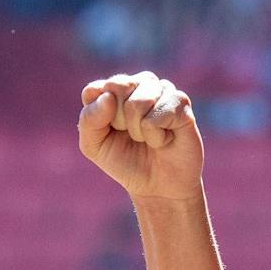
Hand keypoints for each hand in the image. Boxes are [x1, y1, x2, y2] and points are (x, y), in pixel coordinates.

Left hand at [79, 72, 202, 200]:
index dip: (97, 116)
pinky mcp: (181, 102)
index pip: (94, 90)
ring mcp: (162, 90)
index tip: (108, 131)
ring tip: (148, 137)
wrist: (158, 185)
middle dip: (119, 122)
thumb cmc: (124, 161)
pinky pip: (156, 117)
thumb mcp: (94, 146)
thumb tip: (107, 97)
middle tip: (131, 136)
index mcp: (114, 91)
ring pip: (138, 102)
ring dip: (138, 131)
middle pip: (117, 88)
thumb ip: (89, 121)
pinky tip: (164, 139)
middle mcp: (139, 84)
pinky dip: (155, 137)